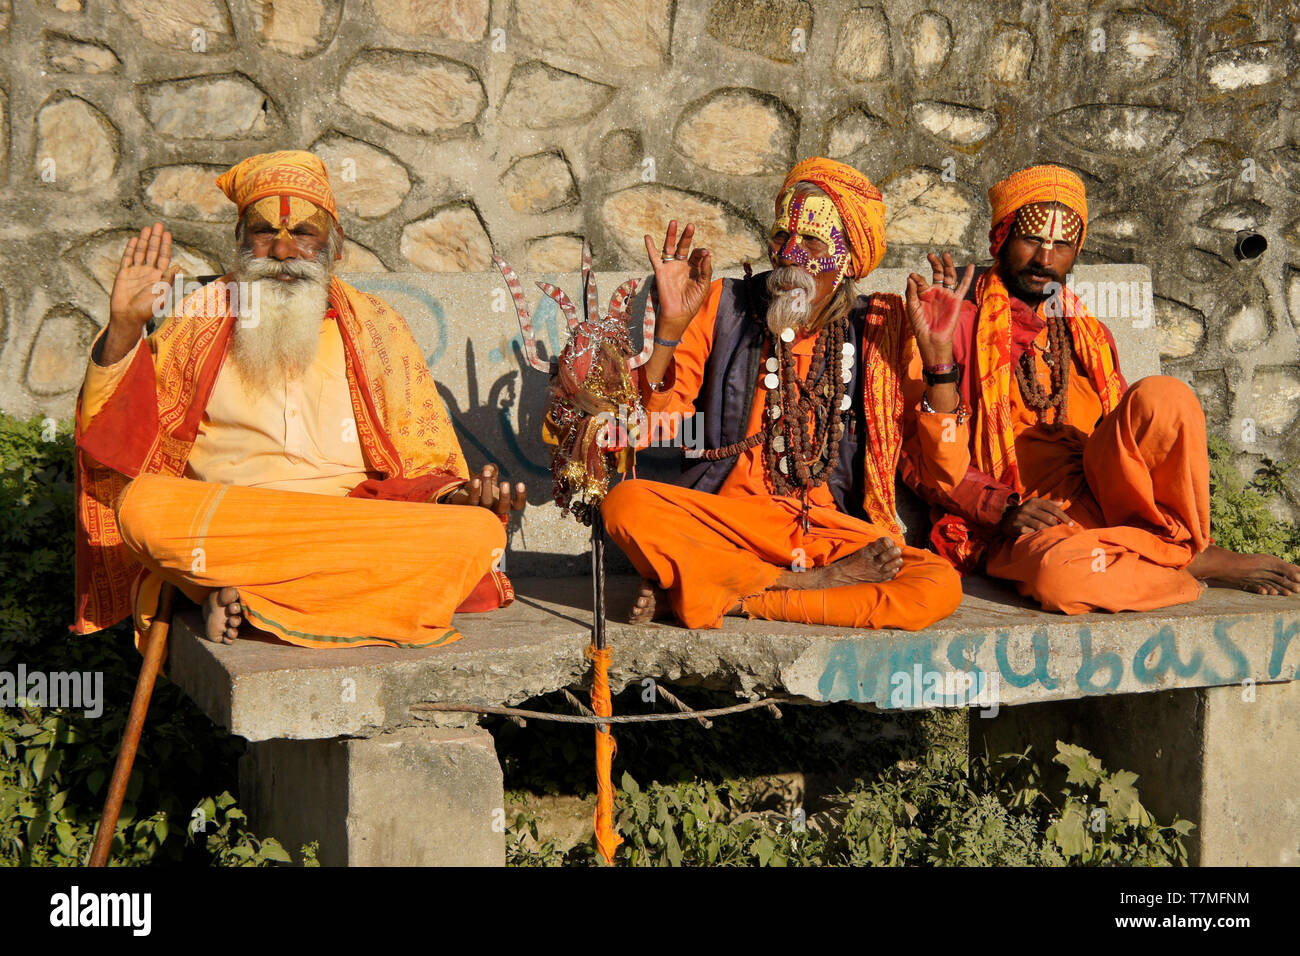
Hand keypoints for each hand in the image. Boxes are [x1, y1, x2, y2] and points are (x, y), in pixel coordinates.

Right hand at [110, 222, 179, 332]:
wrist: (127, 316)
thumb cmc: (146, 309)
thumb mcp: (161, 295)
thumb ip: (168, 280)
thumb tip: (178, 266)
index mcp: (159, 277)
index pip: (164, 257)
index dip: (166, 245)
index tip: (168, 233)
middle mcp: (148, 272)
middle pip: (153, 251)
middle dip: (156, 238)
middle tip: (159, 224)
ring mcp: (136, 271)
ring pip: (140, 252)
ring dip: (145, 240)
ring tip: (148, 228)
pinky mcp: (124, 273)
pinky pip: (127, 258)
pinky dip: (131, 248)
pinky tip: (135, 239)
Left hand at [450, 464, 526, 516]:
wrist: (462, 497)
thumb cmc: (480, 486)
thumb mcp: (488, 475)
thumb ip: (491, 469)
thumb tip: (489, 468)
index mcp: (504, 504)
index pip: (517, 505)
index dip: (521, 496)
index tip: (520, 483)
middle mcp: (495, 510)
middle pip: (503, 508)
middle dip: (504, 496)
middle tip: (505, 483)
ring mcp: (482, 510)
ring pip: (487, 502)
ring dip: (487, 486)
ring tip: (486, 472)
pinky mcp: (469, 508)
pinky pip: (473, 501)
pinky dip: (475, 490)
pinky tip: (476, 480)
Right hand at [643, 220, 711, 340]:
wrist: (678, 314)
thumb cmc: (692, 302)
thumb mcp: (703, 285)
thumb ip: (706, 269)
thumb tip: (707, 253)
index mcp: (693, 268)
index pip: (697, 254)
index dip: (701, 253)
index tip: (704, 255)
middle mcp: (681, 265)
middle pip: (684, 246)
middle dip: (687, 236)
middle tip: (690, 225)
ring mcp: (670, 267)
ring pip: (670, 247)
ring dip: (671, 235)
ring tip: (674, 222)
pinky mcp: (660, 272)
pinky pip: (654, 257)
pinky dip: (650, 247)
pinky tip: (647, 237)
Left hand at [905, 253, 972, 366]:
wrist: (932, 338)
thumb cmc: (920, 325)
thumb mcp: (912, 307)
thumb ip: (911, 292)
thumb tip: (911, 277)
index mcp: (924, 294)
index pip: (921, 281)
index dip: (917, 278)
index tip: (912, 276)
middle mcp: (936, 292)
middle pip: (938, 274)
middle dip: (935, 264)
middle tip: (930, 255)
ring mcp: (947, 295)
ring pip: (949, 276)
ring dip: (948, 265)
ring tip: (945, 255)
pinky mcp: (956, 300)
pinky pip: (963, 286)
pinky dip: (967, 276)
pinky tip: (971, 266)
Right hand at [1000, 496, 1074, 537]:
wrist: (1005, 520)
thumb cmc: (1026, 513)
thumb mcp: (1035, 505)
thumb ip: (1049, 504)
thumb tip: (1062, 503)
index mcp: (1034, 501)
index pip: (1053, 509)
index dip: (1064, 517)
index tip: (1071, 525)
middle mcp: (1027, 507)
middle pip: (1049, 518)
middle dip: (1056, 525)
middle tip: (1059, 530)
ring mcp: (1021, 517)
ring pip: (1041, 526)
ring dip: (1048, 531)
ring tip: (1050, 533)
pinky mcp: (1017, 527)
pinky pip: (1032, 532)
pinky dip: (1037, 535)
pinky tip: (1039, 536)